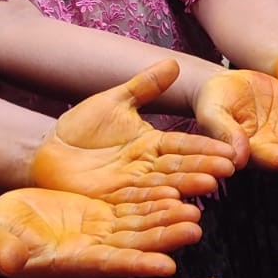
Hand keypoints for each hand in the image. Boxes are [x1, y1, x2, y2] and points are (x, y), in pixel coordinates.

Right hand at [0, 188, 200, 277]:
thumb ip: (4, 253)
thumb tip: (8, 260)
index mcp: (67, 262)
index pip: (108, 265)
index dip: (137, 265)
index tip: (167, 267)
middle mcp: (90, 251)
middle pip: (133, 246)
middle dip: (164, 239)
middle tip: (196, 229)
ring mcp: (96, 233)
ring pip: (138, 226)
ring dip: (166, 220)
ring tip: (196, 211)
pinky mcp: (97, 215)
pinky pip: (130, 209)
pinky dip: (152, 203)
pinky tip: (176, 195)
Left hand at [32, 60, 238, 201]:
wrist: (47, 150)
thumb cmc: (80, 126)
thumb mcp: (114, 100)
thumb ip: (145, 86)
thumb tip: (174, 63)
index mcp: (151, 144)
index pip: (182, 146)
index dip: (204, 149)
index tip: (229, 151)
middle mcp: (145, 169)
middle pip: (177, 172)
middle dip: (201, 173)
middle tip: (226, 173)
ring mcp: (128, 189)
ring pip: (160, 194)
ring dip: (181, 198)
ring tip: (203, 202)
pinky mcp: (108, 205)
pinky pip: (133, 211)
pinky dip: (153, 213)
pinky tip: (169, 212)